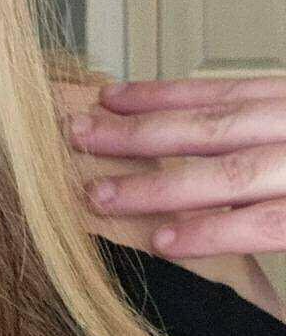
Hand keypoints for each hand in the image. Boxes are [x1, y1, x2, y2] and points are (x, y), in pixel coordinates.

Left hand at [57, 76, 285, 319]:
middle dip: (133, 134)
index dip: (157, 95)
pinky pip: (262, 224)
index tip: (105, 97)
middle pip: (205, 129)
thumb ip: (258, 134)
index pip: (216, 94)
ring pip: (224, 174)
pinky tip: (163, 241)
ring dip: (155, 185)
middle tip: (73, 135)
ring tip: (97, 196)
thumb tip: (202, 140)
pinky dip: (211, 231)